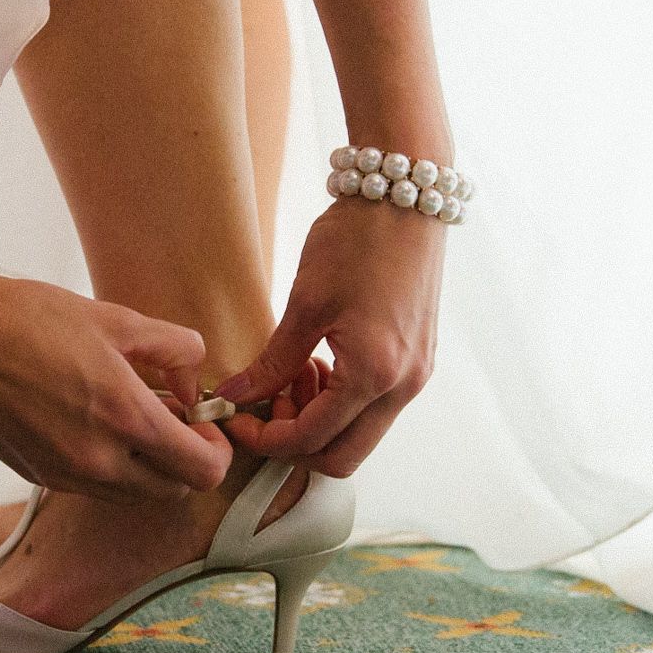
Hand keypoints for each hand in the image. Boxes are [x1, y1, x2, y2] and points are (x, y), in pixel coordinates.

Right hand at [0, 269, 232, 502]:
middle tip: (173, 415)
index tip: (203, 419)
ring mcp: (62, 475)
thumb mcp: (116, 319)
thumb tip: (194, 382)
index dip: (216, 447)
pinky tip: (89, 418)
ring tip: (130, 413)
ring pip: (132, 493)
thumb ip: (174, 349)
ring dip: (146, 464)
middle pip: (173, 489)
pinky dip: (108, 464)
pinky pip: (92, 486)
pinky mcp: (33, 475)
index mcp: (124, 419)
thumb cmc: (26, 317)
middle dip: (185, 458)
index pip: (203, 470)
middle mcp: (97, 462)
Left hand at [215, 198, 443, 476]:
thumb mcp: (305, 303)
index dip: (265, 438)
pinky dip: (339, 401)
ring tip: (288, 375)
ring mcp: (415, 376)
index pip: (311, 439)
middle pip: (342, 457)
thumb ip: (272, 362)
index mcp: (374, 375)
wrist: (405, 196)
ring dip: (317, 420)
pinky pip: (375, 406)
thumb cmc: (357, 240)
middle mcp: (403, 386)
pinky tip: (315, 364)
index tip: (235, 419)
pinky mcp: (417, 361)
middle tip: (262, 407)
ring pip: (359, 433)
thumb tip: (235, 397)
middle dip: (294, 442)